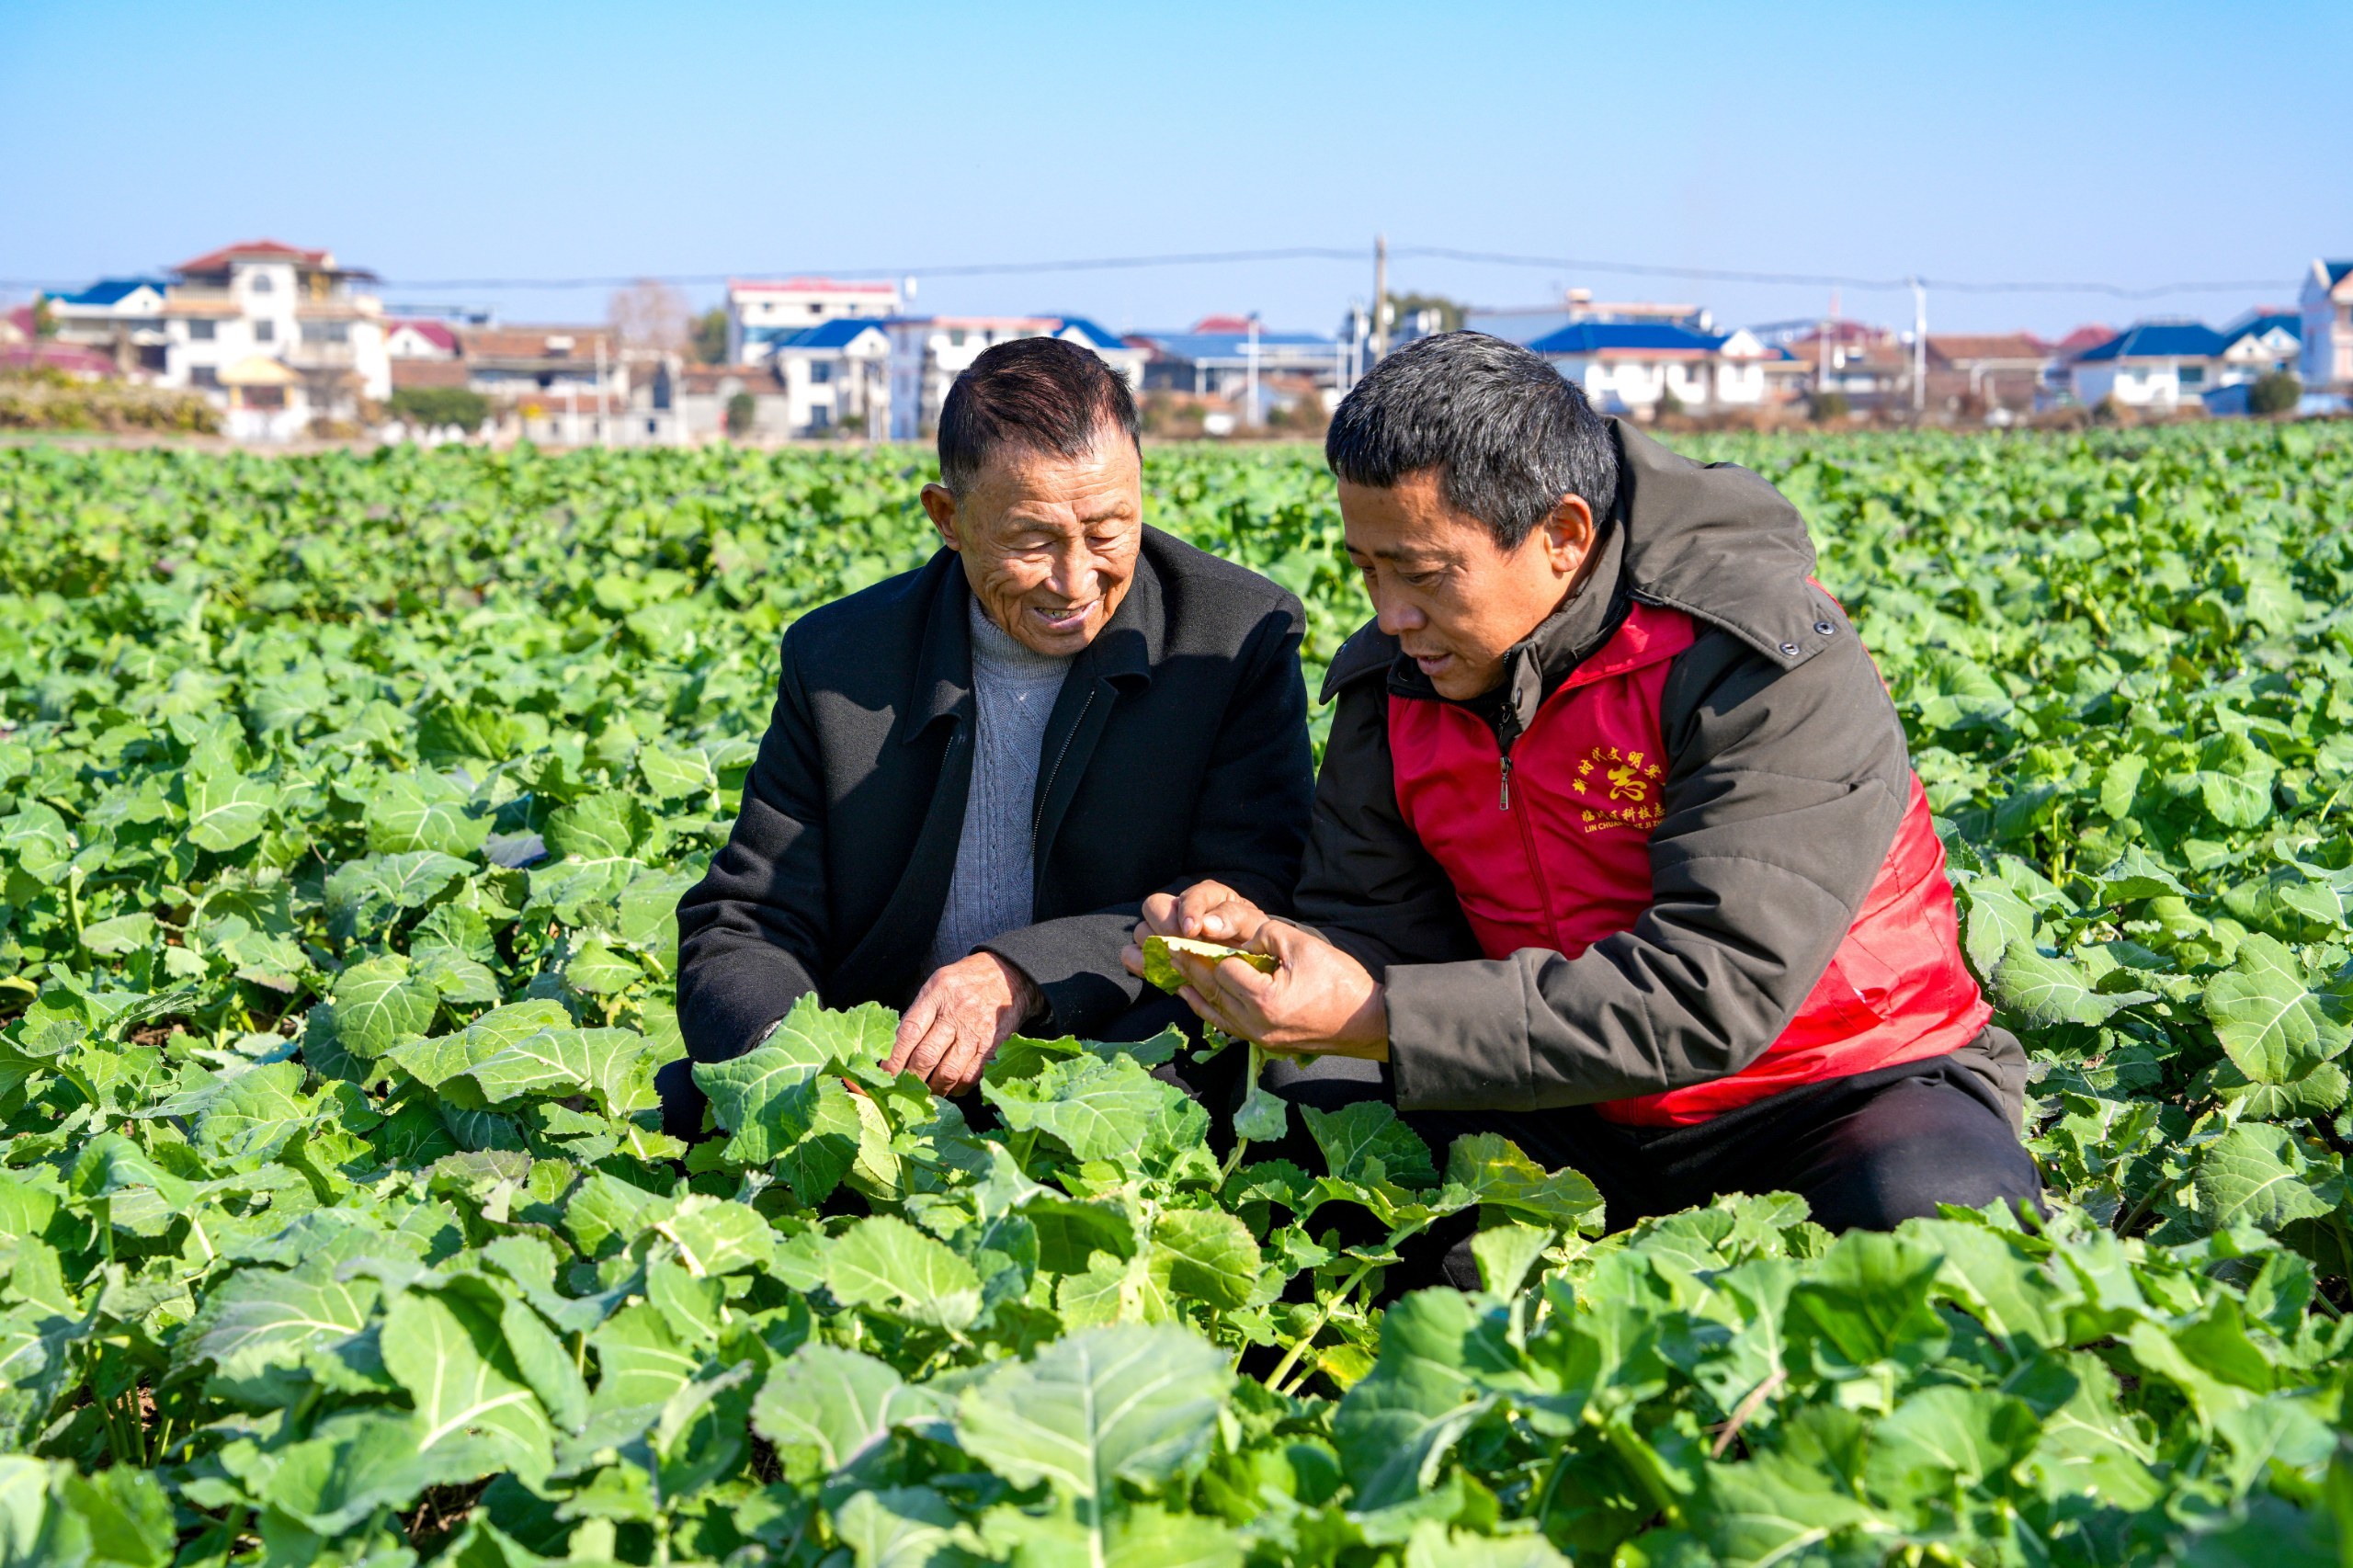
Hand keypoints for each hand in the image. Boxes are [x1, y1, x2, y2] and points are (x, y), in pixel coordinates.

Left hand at [884, 952, 1040, 1096]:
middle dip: (911, 1078)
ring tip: (926, 1092)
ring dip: (934, 1088)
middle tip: (903, 1087)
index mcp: (937, 994)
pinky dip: (957, 1088)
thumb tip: (897, 1048)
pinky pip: (971, 1075)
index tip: (885, 1074)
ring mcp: (976, 1031)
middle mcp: (956, 1013)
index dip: (894, 1058)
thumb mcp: (938, 984)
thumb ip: (919, 1012)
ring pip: (948, 1072)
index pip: (909, 1032)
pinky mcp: (993, 1045)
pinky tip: (950, 1088)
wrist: (1008, 975)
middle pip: (926, 1056)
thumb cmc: (965, 982)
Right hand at [1120, 880, 1271, 979]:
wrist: (1250, 966)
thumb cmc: (1253, 940)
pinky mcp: (1157, 956)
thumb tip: (1206, 925)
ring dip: (1154, 947)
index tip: (1193, 931)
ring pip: (1141, 932)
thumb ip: (1233, 918)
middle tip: (1183, 947)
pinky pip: (1133, 955)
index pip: (1190, 895)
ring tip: (1174, 962)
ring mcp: (1165, 933)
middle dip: (1166, 927)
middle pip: (1154, 907)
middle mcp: (1180, 910)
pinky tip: (1160, 972)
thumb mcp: (1253, 926)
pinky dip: (1141, 964)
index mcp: (1207, 897)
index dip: (1189, 911)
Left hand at [1165, 922, 1388, 1059]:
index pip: (1222, 968)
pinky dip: (1204, 1007)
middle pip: (1210, 988)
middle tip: (1158, 943)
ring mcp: (1257, 1036)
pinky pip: (1223, 1024)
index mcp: (1263, 998)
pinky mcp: (1262, 1041)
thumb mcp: (1304, 946)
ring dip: (1188, 983)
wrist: (1367, 1023)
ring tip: (1166, 964)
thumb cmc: (1340, 982)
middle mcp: (1254, 1022)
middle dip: (1184, 963)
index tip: (1193, 932)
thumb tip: (1240, 935)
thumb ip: (1267, 934)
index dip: (1212, 949)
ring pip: (1212, 1007)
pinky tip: (1188, 995)